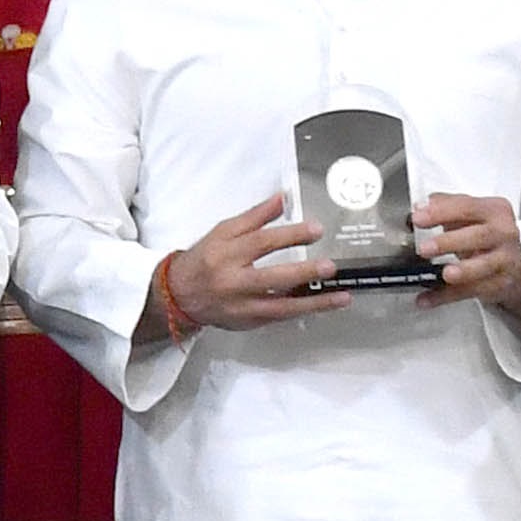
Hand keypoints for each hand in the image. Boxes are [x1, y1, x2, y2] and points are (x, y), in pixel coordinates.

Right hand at [158, 204, 344, 334]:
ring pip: (281, 308)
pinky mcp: (248, 322)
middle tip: (330, 267)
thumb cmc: (204, 259)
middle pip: (272, 278)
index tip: (316, 230)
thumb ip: (255, 217)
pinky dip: (302, 311)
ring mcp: (241, 306)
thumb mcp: (223, 231)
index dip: (291, 235)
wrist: (180, 295)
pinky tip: (322, 305)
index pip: (262, 243)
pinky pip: (279, 318)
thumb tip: (282, 199)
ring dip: (314, 303)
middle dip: (304, 273)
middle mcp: (233, 282)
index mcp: (226, 254)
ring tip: (341, 297)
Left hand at [416, 193, 520, 312]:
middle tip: (425, 248)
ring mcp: (504, 259)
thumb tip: (420, 207)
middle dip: (450, 242)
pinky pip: (471, 291)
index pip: (467, 207)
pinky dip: (447, 296)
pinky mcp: (499, 283)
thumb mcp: (470, 214)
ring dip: (463, 271)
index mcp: (495, 210)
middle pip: (479, 236)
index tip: (417, 218)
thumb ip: (445, 206)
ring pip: (484, 266)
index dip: (441, 212)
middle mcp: (503, 233)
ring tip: (445, 274)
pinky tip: (428, 298)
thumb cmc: (485, 233)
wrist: (511, 261)